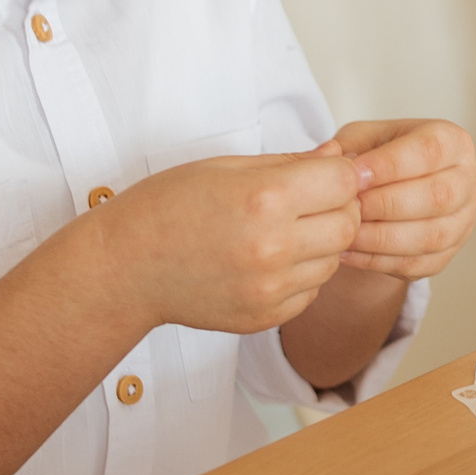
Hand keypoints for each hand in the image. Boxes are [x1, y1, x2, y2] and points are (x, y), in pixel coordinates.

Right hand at [92, 149, 362, 334]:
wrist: (126, 268)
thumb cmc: (166, 207)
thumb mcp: (225, 167)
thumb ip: (289, 163)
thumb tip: (337, 157)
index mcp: (264, 199)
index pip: (344, 182)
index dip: (338, 173)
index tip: (323, 173)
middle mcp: (273, 248)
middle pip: (349, 224)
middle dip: (338, 208)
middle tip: (309, 201)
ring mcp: (270, 289)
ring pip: (334, 261)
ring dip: (321, 243)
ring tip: (282, 232)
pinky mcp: (265, 317)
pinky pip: (311, 292)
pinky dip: (301, 275)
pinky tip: (268, 261)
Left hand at [330, 118, 475, 281]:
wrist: (393, 190)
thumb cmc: (380, 158)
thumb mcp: (364, 139)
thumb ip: (348, 145)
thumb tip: (331, 157)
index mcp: (452, 142)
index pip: (428, 151)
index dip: (389, 165)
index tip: (353, 175)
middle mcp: (468, 181)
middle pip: (437, 196)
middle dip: (387, 204)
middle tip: (349, 207)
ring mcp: (463, 221)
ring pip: (430, 236)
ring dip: (382, 238)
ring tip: (345, 233)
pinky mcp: (448, 254)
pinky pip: (417, 264)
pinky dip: (379, 261)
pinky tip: (349, 253)